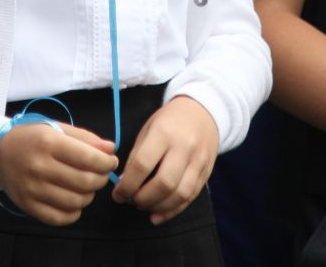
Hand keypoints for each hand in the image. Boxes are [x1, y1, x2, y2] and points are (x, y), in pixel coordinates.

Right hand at [0, 121, 116, 225]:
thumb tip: (111, 150)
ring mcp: (32, 188)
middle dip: (101, 179)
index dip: (106, 163)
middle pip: (84, 182)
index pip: (88, 159)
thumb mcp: (57, 128)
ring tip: (86, 187)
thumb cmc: (32, 138)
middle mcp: (39, 166)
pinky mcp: (27, 205)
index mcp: (48, 142)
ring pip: (75, 202)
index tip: (111, 162)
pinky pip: (59, 218)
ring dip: (88, 196)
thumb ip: (85, 138)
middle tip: (101, 175)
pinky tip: (74, 202)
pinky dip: (73, 213)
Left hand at [114, 95, 219, 223]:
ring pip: (180, 194)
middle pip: (164, 183)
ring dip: (159, 207)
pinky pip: (191, 197)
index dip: (127, 184)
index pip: (142, 165)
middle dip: (144, 199)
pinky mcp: (207, 172)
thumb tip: (124, 184)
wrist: (202, 111)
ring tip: (145, 206)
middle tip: (132, 201)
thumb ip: (136, 156)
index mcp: (164, 133)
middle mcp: (184, 147)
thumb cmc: (169, 121)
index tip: (118, 194)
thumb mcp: (148, 129)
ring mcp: (198, 161)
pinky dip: (173, 210)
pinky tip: (158, 215)